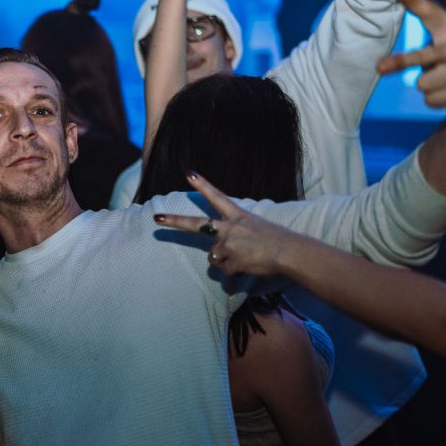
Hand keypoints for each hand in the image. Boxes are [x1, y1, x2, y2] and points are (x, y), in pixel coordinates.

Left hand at [152, 172, 300, 276]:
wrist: (289, 252)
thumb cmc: (279, 240)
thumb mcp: (258, 227)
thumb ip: (238, 235)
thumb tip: (223, 254)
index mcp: (237, 215)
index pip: (216, 196)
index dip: (202, 185)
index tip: (188, 173)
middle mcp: (228, 227)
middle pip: (196, 224)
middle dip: (174, 221)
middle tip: (156, 218)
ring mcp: (227, 244)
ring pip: (213, 257)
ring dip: (225, 260)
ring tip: (246, 258)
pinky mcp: (229, 260)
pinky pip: (224, 271)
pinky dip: (233, 272)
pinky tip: (248, 267)